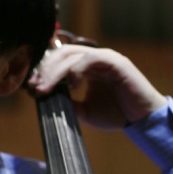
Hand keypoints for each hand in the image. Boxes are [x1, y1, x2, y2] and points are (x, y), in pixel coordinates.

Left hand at [29, 44, 166, 128]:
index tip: (31, 87)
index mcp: (86, 67)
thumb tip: (46, 100)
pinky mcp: (115, 62)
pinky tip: (72, 87)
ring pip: (73, 55)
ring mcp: (105, 58)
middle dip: (45, 70)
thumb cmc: (116, 114)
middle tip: (35, 87)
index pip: (59, 60)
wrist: (140, 120)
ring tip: (45, 88)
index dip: (44, 71)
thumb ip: (67, 103)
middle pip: (62, 53)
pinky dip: (77, 71)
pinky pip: (90, 59)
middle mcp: (95, 58)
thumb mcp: (84, 111)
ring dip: (55, 72)